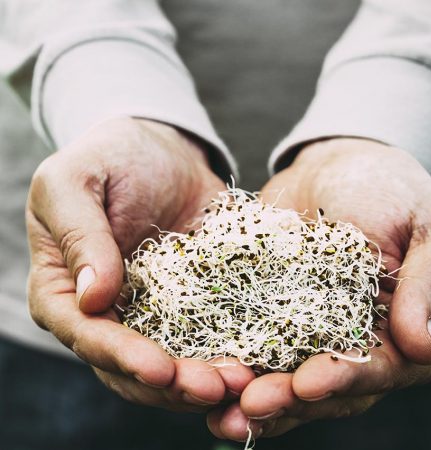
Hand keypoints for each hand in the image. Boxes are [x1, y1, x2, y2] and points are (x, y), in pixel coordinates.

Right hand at [27, 117, 253, 411]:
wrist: (160, 149)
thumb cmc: (108, 157)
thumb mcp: (74, 181)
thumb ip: (79, 235)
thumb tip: (93, 299)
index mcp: (66, 288)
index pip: (86, 334)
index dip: (120, 356)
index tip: (160, 370)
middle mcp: (107, 310)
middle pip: (131, 364)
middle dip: (172, 383)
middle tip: (216, 387)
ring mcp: (151, 310)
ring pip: (172, 359)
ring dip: (205, 377)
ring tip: (243, 380)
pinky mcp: (191, 300)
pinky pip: (207, 332)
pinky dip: (229, 349)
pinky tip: (258, 358)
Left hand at [207, 138, 430, 439]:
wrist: (337, 167)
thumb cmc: (392, 191)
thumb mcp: (430, 229)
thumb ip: (430, 286)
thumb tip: (422, 347)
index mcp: (398, 331)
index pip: (376, 369)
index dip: (343, 378)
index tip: (308, 383)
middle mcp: (351, 341)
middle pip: (321, 385)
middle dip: (287, 399)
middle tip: (250, 406)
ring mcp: (306, 328)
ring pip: (281, 373)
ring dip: (252, 395)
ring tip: (219, 413)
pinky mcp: (269, 310)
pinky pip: (250, 340)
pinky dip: (230, 358)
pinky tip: (201, 374)